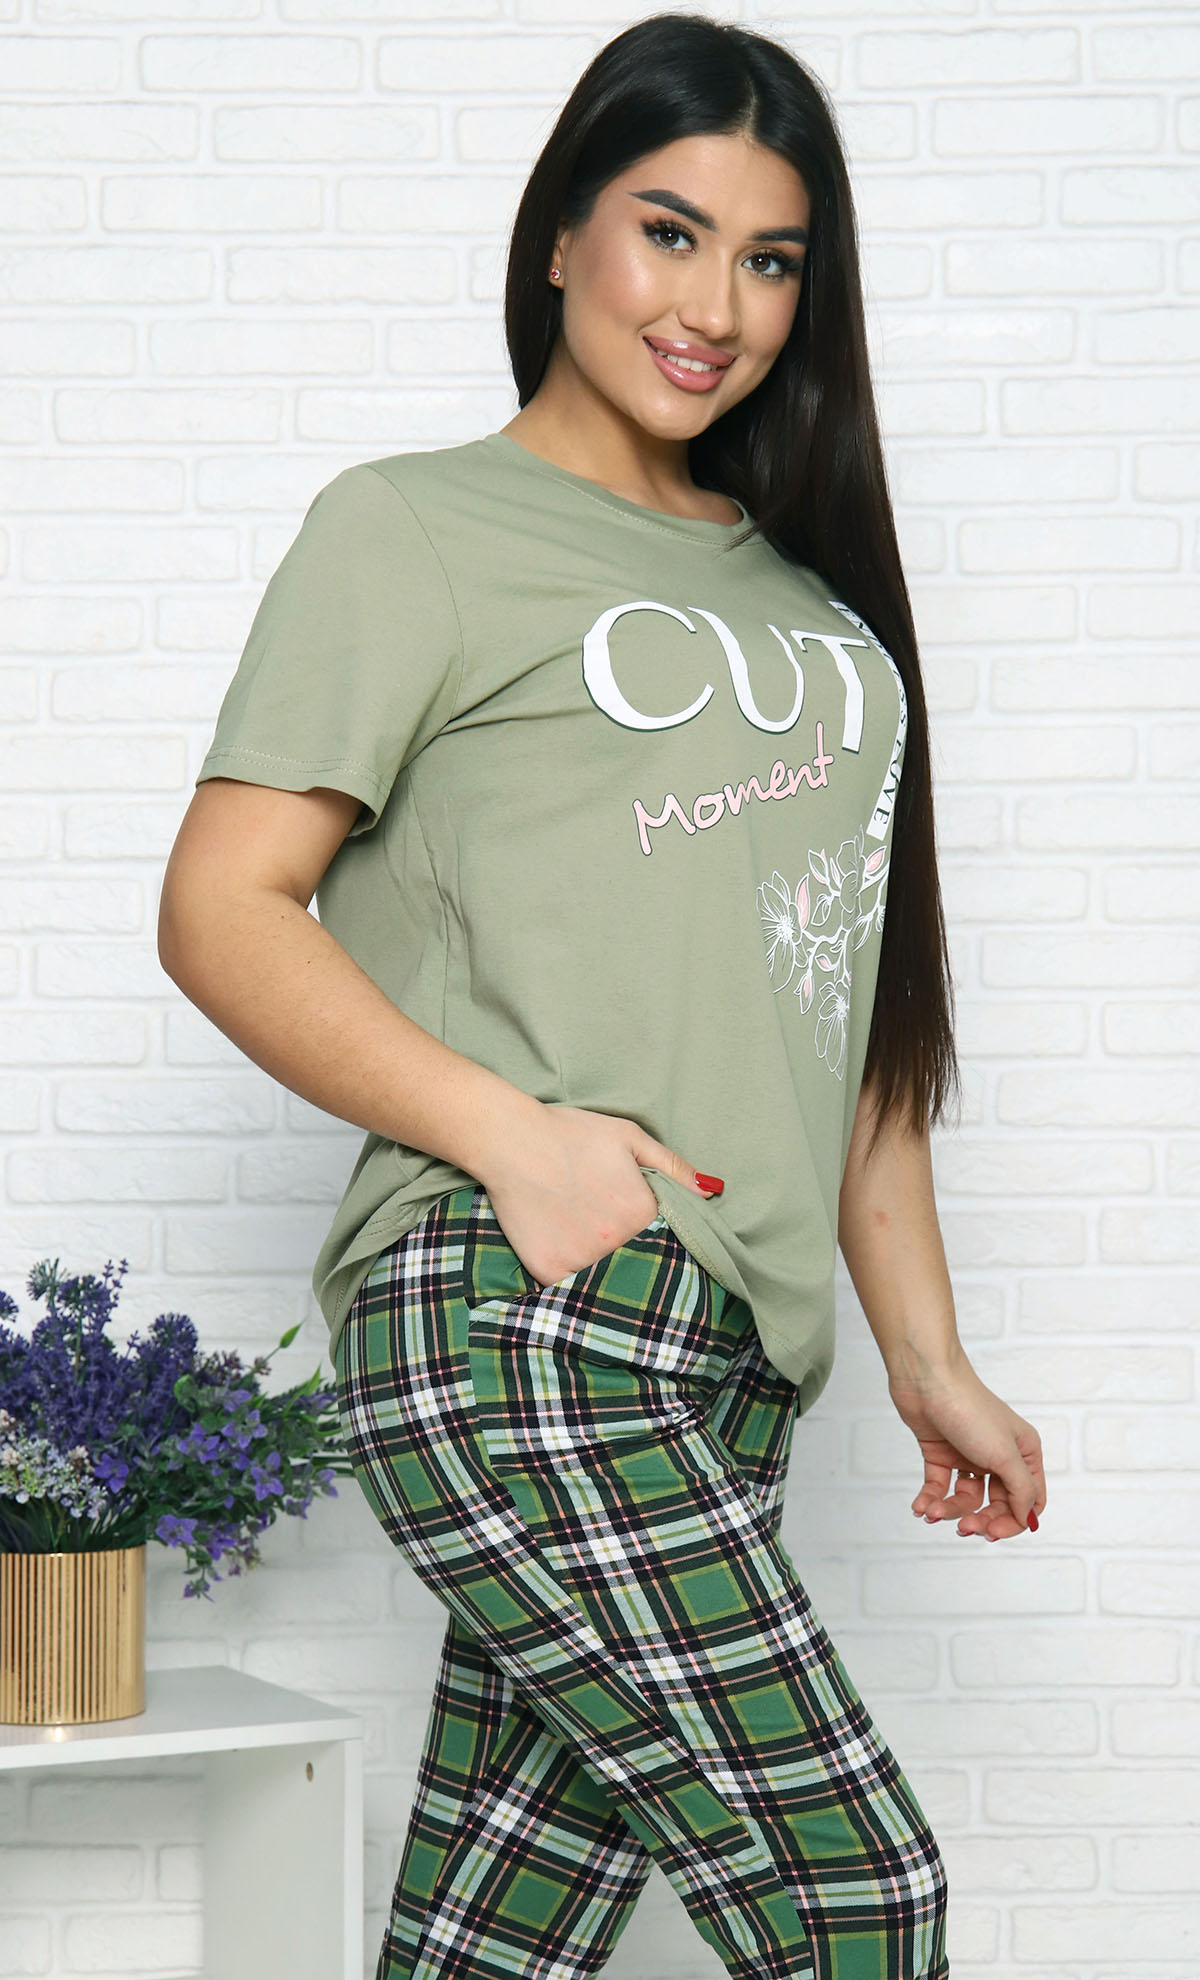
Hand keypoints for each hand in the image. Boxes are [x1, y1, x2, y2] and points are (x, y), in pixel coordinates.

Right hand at [477, 1102, 720, 1288]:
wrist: (510, 1141)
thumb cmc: (570, 1133)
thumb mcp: (629, 1137)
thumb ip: (673, 1167)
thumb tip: (711, 1191)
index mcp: (642, 1212)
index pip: (665, 1237)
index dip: (655, 1233)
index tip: (637, 1225)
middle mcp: (617, 1243)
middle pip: (637, 1262)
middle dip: (632, 1255)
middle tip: (606, 1233)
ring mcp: (583, 1261)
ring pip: (605, 1279)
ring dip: (604, 1270)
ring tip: (586, 1244)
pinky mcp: (551, 1271)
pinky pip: (570, 1289)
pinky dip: (572, 1280)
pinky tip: (566, 1254)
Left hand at [888, 1351, 1045, 1541]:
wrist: (926, 1379)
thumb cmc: (970, 1410)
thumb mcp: (1004, 1454)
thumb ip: (1021, 1490)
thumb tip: (1028, 1520)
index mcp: (1024, 1453)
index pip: (1029, 1501)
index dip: (1013, 1521)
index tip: (992, 1533)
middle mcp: (999, 1456)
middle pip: (997, 1504)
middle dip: (980, 1519)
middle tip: (963, 1528)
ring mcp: (969, 1455)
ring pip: (966, 1498)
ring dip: (949, 1510)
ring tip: (932, 1512)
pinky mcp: (941, 1453)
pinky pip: (940, 1487)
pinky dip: (930, 1499)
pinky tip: (920, 1507)